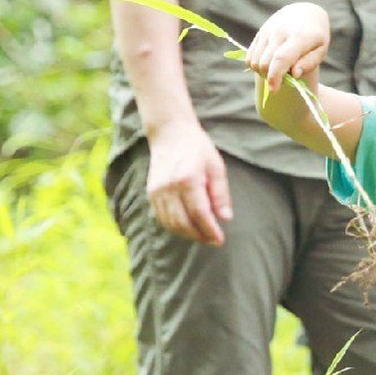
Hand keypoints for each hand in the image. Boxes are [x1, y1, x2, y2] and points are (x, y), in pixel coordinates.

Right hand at [146, 119, 231, 244]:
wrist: (170, 134)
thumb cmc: (197, 149)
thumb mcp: (216, 166)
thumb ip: (220, 193)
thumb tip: (225, 218)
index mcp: (188, 179)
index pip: (199, 213)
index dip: (210, 230)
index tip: (220, 240)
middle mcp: (169, 187)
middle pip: (183, 223)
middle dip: (199, 236)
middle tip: (212, 240)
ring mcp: (157, 191)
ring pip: (170, 224)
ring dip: (187, 234)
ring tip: (202, 235)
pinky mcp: (150, 193)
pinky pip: (161, 218)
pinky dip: (174, 227)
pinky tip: (187, 227)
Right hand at [246, 3, 330, 92]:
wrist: (304, 12)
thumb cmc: (315, 36)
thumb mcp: (320, 49)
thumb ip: (308, 63)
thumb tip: (294, 75)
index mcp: (299, 36)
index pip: (281, 58)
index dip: (275, 76)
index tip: (274, 90)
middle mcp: (280, 31)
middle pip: (265, 63)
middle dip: (270, 77)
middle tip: (283, 79)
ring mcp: (268, 31)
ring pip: (255, 60)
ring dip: (263, 72)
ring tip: (277, 71)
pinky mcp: (260, 33)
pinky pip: (250, 56)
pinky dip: (256, 65)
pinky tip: (269, 64)